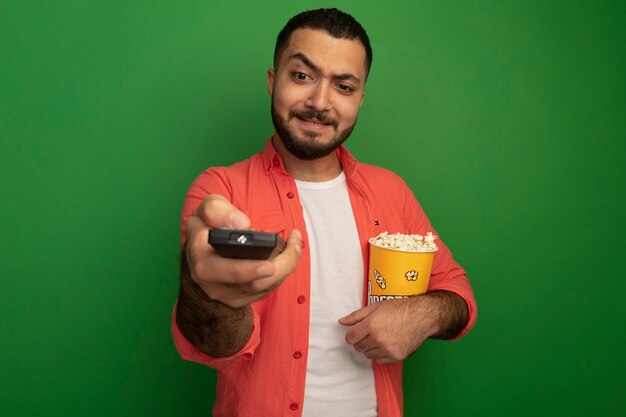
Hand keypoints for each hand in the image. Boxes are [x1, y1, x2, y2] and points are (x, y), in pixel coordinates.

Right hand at [185, 194, 301, 307]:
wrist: (202, 249)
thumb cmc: (207, 226)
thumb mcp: (206, 210)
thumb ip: (218, 210)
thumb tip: (241, 224)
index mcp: (201, 260)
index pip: (223, 270)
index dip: (248, 269)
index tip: (268, 264)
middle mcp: (212, 282)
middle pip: (250, 284)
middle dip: (278, 268)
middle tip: (292, 250)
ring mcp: (226, 293)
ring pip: (263, 287)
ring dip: (285, 266)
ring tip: (294, 243)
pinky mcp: (239, 298)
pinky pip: (266, 289)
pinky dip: (282, 272)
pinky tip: (289, 253)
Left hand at [339, 297, 439, 364]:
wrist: (421, 317)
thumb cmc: (399, 309)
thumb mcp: (376, 307)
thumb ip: (356, 316)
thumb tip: (341, 322)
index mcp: (371, 325)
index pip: (350, 338)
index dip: (352, 335)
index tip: (356, 333)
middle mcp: (378, 338)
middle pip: (358, 347)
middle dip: (361, 341)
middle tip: (370, 333)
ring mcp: (388, 349)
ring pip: (368, 355)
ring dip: (370, 348)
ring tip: (380, 337)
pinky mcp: (396, 356)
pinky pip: (380, 361)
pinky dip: (380, 354)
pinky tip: (387, 344)